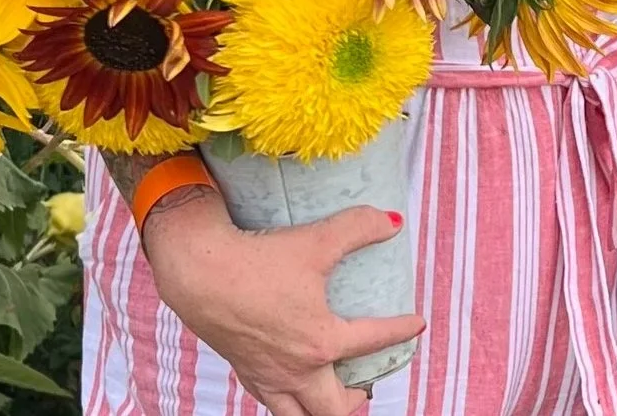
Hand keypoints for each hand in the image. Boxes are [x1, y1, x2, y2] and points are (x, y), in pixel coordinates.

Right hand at [138, 191, 422, 415]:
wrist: (200, 274)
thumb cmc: (258, 261)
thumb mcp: (316, 240)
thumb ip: (358, 227)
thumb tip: (394, 221)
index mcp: (321, 343)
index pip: (374, 342)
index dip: (401, 332)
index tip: (416, 325)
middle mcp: (297, 369)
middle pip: (333, 410)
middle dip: (354, 402)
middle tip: (366, 384)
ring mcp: (268, 376)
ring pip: (299, 415)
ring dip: (321, 410)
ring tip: (332, 397)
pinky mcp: (245, 371)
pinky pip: (271, 401)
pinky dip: (288, 401)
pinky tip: (289, 383)